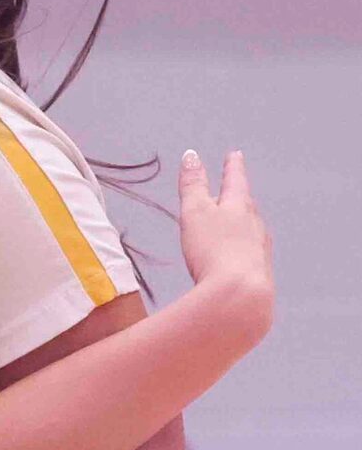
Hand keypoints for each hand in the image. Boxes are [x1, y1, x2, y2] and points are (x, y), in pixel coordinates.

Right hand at [178, 148, 271, 338]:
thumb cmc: (214, 250)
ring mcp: (260, 247)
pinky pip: (250, 251)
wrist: (239, 294)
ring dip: (240, 222)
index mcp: (239, 206)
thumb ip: (192, 184)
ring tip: (231, 222)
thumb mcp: (195, 212)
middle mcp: (255, 224)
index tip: (235, 155)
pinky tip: (234, 255)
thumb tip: (191, 156)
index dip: (232, 166)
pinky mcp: (258, 270)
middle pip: (245, 204)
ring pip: (250, 228)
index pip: (235, 179)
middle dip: (237, 195)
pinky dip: (241, 246)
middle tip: (232, 187)